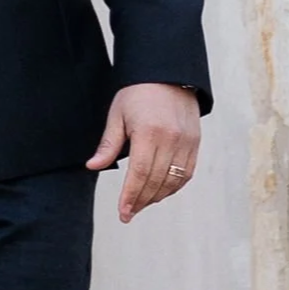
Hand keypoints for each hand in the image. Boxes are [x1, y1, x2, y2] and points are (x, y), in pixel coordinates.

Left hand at [87, 82, 201, 222]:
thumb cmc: (137, 93)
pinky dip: (173, 187)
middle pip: (156, 181)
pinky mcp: (196, 144)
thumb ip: (108, 144)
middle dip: (141, 201)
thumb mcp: (117, 115)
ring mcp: (187, 143)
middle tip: (128, 213)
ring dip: (157, 197)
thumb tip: (93, 167)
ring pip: (173, 181)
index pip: (139, 174)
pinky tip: (160, 192)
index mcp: (149, 133)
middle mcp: (171, 140)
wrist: (169, 75)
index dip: (130, 196)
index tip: (123, 212)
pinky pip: (186, 173)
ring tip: (141, 204)